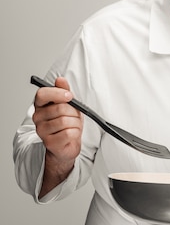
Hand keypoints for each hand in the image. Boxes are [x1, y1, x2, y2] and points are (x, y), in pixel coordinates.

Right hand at [32, 77, 82, 195]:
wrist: (67, 145)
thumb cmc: (67, 123)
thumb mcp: (69, 105)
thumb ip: (64, 91)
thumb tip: (60, 79)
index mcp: (40, 106)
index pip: (42, 94)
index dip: (57, 93)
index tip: (69, 96)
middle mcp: (38, 118)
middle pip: (59, 108)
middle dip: (73, 112)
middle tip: (75, 117)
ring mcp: (42, 131)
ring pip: (65, 121)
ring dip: (75, 123)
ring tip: (73, 126)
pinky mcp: (49, 143)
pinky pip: (68, 133)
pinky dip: (75, 133)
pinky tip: (72, 135)